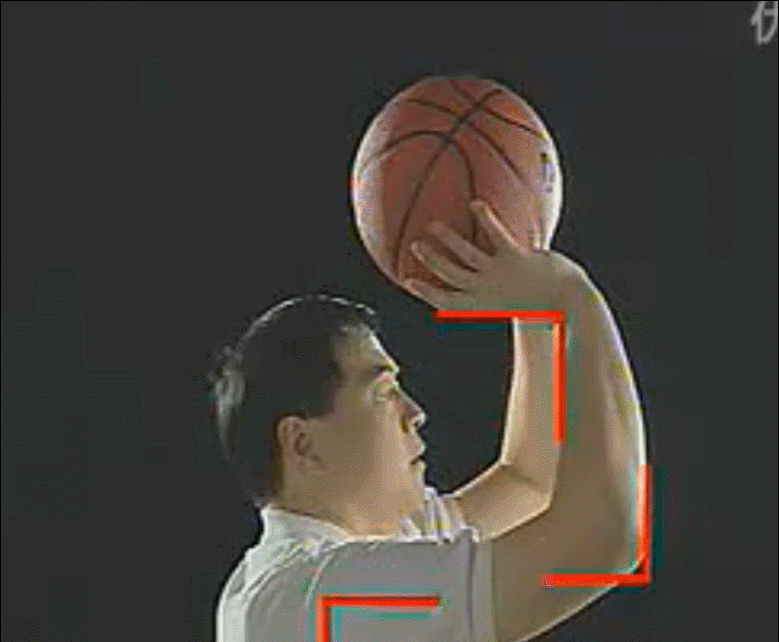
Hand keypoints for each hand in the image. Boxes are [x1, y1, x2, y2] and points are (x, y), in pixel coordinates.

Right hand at [405, 200, 588, 310]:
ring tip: (433, 226)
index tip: (409, 281)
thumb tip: (501, 285)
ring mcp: (499, 274)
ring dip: (447, 240)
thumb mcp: (522, 304)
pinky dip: (485, 220)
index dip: (426, 292)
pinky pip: (495, 236)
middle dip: (430, 260)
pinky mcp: (515, 258)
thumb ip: (508, 294)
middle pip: (449, 274)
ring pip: (464, 255)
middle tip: (414, 246)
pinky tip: (475, 204)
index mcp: (484, 305)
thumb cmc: (549, 306)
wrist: (571, 304)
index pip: (447, 301)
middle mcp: (486, 291)